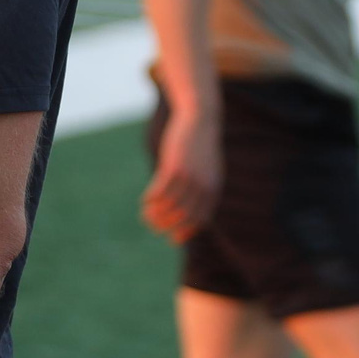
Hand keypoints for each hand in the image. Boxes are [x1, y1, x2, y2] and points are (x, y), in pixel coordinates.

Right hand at [141, 104, 221, 243]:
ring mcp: (189, 178)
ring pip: (169, 206)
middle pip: (183, 217)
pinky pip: (160, 191)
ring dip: (155, 214)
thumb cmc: (202, 146)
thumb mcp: (208, 169)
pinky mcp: (174, 168)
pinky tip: (145, 199)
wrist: (200, 120)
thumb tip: (194, 204)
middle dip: (167, 226)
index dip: (186, 232)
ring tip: (145, 214)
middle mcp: (203, 187)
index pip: (201, 220)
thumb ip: (204, 187)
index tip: (173, 238)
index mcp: (213, 190)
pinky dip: (151, 198)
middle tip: (153, 227)